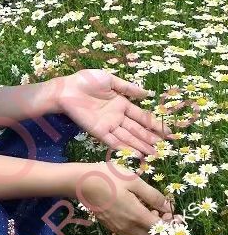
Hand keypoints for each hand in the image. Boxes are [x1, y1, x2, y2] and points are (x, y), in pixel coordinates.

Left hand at [55, 69, 175, 157]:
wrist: (66, 88)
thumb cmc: (86, 81)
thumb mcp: (110, 80)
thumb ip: (128, 88)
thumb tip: (147, 93)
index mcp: (121, 104)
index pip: (141, 117)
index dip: (154, 125)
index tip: (167, 133)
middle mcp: (117, 116)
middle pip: (137, 130)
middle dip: (150, 138)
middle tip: (164, 148)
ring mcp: (108, 125)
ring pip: (128, 137)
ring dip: (140, 146)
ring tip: (154, 154)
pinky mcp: (98, 131)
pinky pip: (113, 141)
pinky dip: (124, 147)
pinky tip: (135, 154)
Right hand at [76, 161, 174, 234]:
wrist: (81, 182)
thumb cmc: (108, 177)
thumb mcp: (133, 180)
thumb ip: (153, 195)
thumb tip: (168, 206)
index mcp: (137, 216)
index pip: (161, 230)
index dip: (172, 226)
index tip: (176, 215)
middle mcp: (128, 227)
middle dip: (163, 230)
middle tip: (164, 214)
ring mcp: (118, 229)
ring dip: (151, 233)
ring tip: (151, 215)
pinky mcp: (111, 227)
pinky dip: (139, 232)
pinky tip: (137, 216)